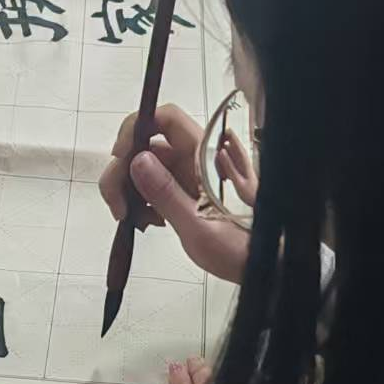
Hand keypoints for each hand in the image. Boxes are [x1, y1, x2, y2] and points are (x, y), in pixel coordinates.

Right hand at [99, 105, 255, 283]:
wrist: (264, 265)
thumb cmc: (242, 248)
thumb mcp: (199, 227)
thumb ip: (167, 194)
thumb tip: (137, 160)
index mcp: (204, 156)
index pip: (166, 119)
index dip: (138, 130)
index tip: (121, 160)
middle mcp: (195, 159)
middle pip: (146, 145)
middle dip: (124, 171)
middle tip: (118, 206)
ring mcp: (188, 175)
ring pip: (145, 167)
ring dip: (130, 190)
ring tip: (137, 220)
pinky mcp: (184, 192)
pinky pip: (154, 186)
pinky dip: (143, 202)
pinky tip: (151, 223)